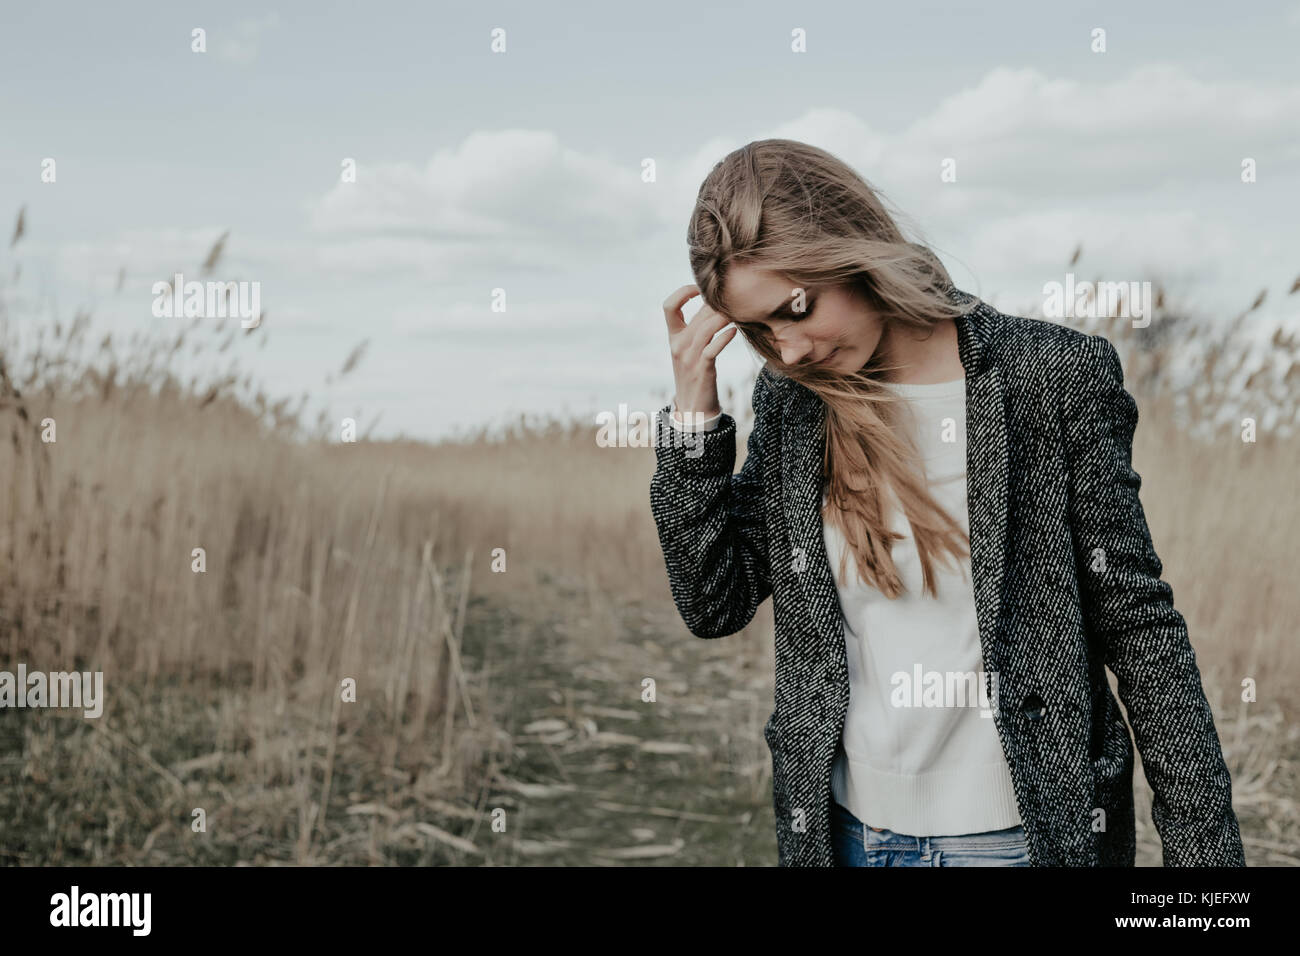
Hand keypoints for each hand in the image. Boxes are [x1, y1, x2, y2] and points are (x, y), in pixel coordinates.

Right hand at [661, 284, 735, 424]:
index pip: (669, 306)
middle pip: (697, 314)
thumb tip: (713, 301)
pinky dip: (724, 337)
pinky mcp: (702, 369)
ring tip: (738, 312)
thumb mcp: (690, 348)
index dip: (683, 292)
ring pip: (706, 328)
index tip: (700, 289)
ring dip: (724, 317)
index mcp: (674, 336)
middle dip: (716, 304)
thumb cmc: (696, 372)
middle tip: (734, 300)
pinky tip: (735, 331)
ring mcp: (689, 357)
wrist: (693, 406)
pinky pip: (712, 348)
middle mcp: (678, 345)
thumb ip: (698, 326)